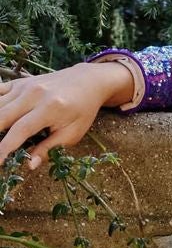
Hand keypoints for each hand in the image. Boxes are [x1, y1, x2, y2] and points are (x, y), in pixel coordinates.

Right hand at [0, 62, 132, 172]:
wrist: (86, 82)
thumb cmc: (82, 111)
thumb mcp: (72, 133)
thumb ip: (49, 148)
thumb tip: (30, 164)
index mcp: (50, 108)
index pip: (20, 130)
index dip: (6, 147)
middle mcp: (34, 94)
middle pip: (3, 115)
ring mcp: (24, 86)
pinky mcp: (19, 82)